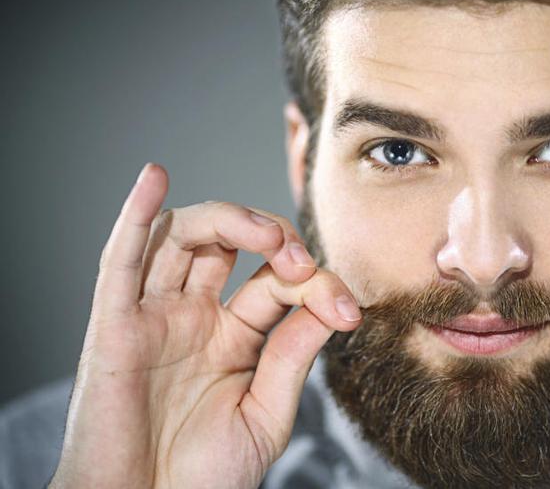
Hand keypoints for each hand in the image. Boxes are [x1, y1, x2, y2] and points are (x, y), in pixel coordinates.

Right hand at [49, 163, 361, 487]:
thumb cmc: (202, 476)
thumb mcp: (265, 414)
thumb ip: (292, 356)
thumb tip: (331, 304)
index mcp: (231, 336)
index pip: (276, 282)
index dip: (316, 285)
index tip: (348, 313)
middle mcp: (192, 315)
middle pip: (230, 241)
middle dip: (274, 237)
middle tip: (302, 262)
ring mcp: (153, 315)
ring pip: (184, 235)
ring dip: (229, 219)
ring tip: (269, 237)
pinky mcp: (113, 326)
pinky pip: (120, 259)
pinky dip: (135, 215)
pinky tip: (155, 178)